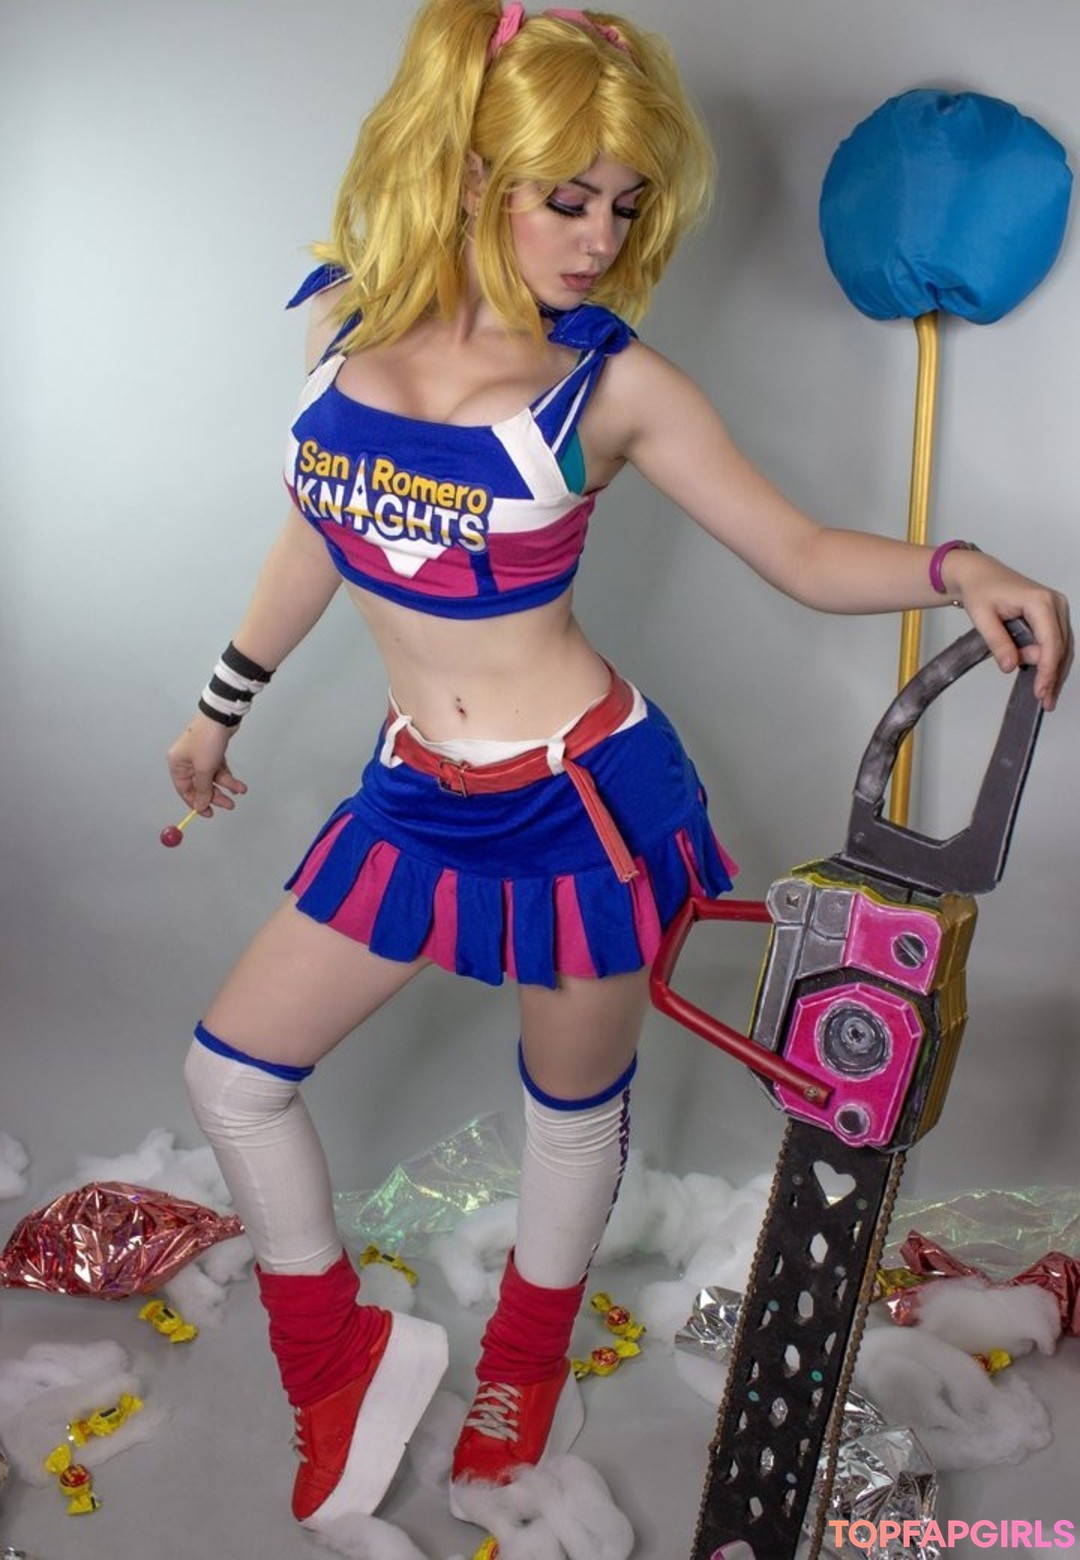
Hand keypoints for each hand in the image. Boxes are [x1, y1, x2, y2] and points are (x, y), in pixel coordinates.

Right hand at [166, 713, 248, 815]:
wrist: (221, 716)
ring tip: (240, 790)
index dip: (196, 803)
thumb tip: (200, 806)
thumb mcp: (204, 768)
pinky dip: (228, 776)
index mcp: (177, 764)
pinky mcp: (212, 751)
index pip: (184, 790)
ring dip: (226, 785)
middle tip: (229, 805)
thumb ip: (202, 789)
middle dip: (215, 795)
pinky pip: (219, 769)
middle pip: (200, 785)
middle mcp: (186, 760)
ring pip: (212, 777)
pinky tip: (239, 784)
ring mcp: (200, 755)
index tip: (208, 813)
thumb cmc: (207, 738)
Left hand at [948, 551, 1072, 711]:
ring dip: (1055, 672)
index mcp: (1040, 601)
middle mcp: (1055, 603)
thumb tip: (1010, 666)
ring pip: (1064, 647)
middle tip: (1045, 702)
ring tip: (1046, 698)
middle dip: (1053, 676)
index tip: (1040, 691)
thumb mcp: (982, 617)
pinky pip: (1058, 642)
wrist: (980, 575)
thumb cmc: (980, 591)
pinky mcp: (1054, 615)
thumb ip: (997, 641)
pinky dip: (1051, 662)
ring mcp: (1058, 608)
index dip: (1047, 670)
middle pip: (1062, 647)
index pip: (1051, 642)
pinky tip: (1045, 680)